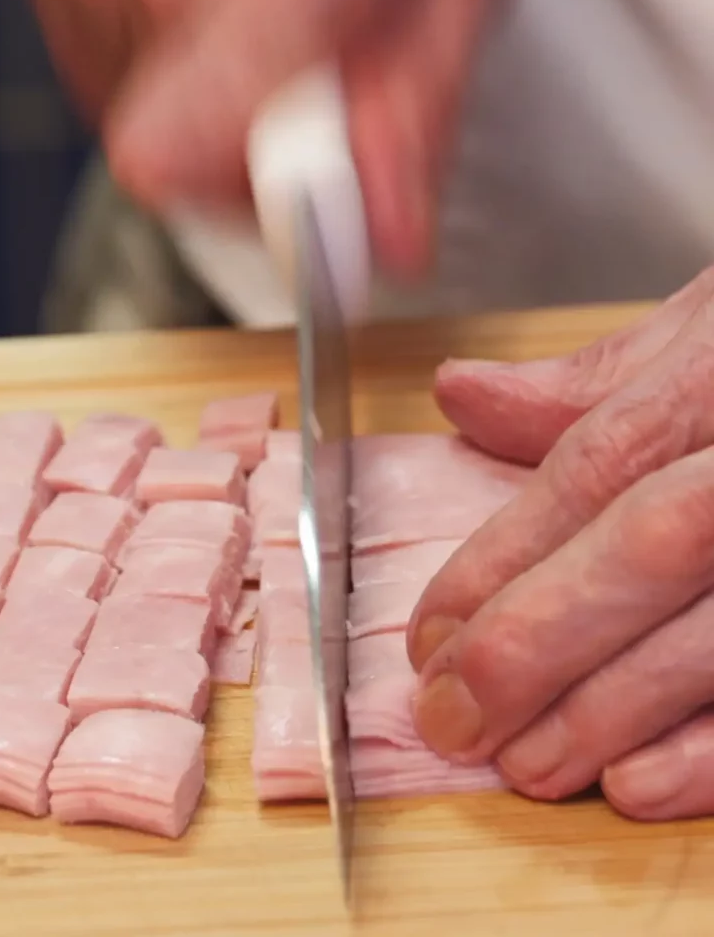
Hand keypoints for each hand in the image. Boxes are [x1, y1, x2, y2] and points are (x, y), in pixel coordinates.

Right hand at [11, 0, 513, 278]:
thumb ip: (409, 123)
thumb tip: (385, 247)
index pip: (174, 162)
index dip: (243, 205)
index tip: (308, 194)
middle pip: (160, 153)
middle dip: (244, 146)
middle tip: (307, 70)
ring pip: (133, 114)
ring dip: (208, 96)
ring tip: (263, 8)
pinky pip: (105, 70)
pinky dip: (167, 60)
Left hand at [406, 266, 713, 820]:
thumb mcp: (713, 330)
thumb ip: (593, 382)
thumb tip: (459, 394)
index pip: (601, 462)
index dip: (505, 553)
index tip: (432, 634)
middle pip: (653, 545)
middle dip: (538, 640)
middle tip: (451, 718)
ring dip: (613, 711)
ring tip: (524, 765)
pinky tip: (639, 787)